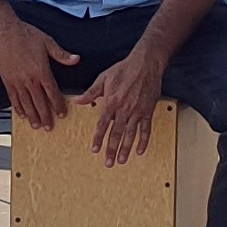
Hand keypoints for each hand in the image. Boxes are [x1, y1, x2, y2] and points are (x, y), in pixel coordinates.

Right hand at [0, 14, 81, 132]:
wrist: (5, 32)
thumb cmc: (26, 35)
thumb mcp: (47, 42)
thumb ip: (62, 54)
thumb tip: (76, 59)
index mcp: (41, 70)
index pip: (52, 92)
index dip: (58, 105)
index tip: (62, 114)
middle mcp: (29, 79)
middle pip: (39, 102)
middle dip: (45, 116)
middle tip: (49, 127)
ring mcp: (17, 81)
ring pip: (26, 103)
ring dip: (32, 116)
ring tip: (36, 125)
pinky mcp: (7, 80)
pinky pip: (13, 98)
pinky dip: (18, 108)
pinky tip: (22, 114)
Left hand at [86, 45, 168, 165]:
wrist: (146, 63)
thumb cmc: (124, 69)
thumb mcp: (104, 78)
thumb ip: (91, 92)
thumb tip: (78, 101)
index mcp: (111, 102)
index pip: (103, 125)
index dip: (98, 138)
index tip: (95, 150)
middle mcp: (124, 109)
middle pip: (116, 134)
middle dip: (112, 150)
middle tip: (108, 163)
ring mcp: (137, 111)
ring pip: (130, 134)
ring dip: (126, 149)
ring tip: (122, 160)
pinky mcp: (148, 111)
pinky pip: (146, 129)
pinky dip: (143, 141)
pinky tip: (140, 150)